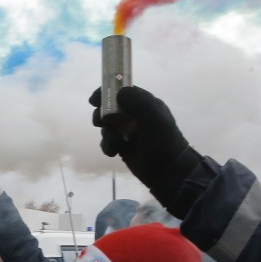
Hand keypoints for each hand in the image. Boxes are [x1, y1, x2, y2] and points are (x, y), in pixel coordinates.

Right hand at [89, 87, 201, 213]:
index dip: (106, 93)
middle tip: (100, 122)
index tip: (94, 100)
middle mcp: (134, 115)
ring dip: (106, 134)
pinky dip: (108, 146)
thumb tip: (118, 93)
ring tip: (115, 144)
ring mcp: (127, 131)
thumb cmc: (162, 140)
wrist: (167, 170)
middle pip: (109, 108)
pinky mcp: (122, 146)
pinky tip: (114, 152)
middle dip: (101, 115)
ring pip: (106, 126)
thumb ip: (137, 100)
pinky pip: (107, 141)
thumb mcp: (153, 115)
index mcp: (143, 104)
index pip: (121, 91)